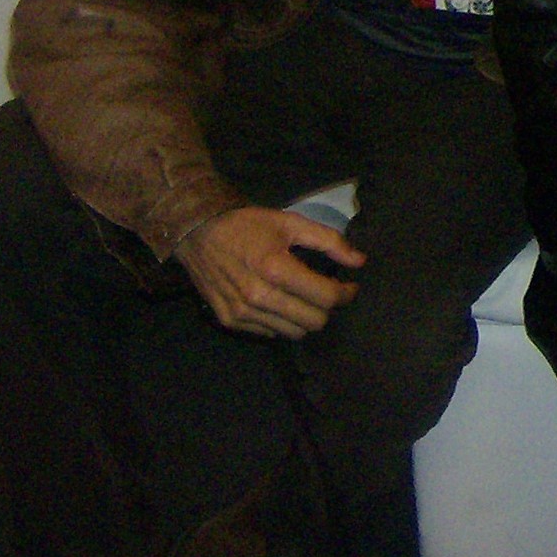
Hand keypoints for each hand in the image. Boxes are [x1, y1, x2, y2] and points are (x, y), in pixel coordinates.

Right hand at [174, 205, 365, 338]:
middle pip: (314, 322)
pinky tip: (278, 301)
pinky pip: (270, 333)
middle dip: (327, 307)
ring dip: (305, 318)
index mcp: (277, 268)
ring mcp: (243, 312)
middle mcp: (259, 296)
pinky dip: (281, 321)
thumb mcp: (289, 223)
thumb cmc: (246, 225)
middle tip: (325, 292)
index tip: (348, 286)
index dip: (345, 294)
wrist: (197, 233)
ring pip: (294, 333)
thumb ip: (328, 241)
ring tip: (302, 298)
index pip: (326, 297)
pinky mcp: (230, 321)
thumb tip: (359, 261)